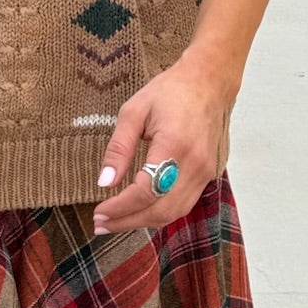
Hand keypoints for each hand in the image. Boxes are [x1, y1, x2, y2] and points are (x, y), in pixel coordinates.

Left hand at [93, 50, 238, 233]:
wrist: (209, 83)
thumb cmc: (171, 92)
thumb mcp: (134, 112)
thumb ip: (119, 149)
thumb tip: (105, 182)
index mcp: (174, 146)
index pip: (145, 192)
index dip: (119, 208)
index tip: (98, 212)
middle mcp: (194, 164)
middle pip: (160, 210)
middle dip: (128, 221)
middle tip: (100, 224)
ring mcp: (206, 172)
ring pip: (174, 213)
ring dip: (143, 222)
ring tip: (117, 221)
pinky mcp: (209, 174)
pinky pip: (184, 204)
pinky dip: (161, 212)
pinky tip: (140, 210)